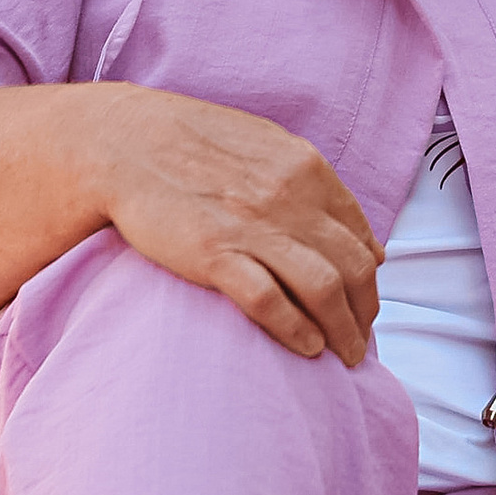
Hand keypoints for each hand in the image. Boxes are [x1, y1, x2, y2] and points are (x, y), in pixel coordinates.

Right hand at [96, 86, 381, 361]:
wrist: (125, 140)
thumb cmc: (195, 143)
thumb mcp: (270, 148)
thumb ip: (319, 190)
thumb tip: (368, 243)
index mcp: (307, 169)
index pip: (361, 236)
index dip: (371, 278)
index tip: (365, 303)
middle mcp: (290, 199)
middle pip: (353, 268)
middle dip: (365, 311)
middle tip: (361, 338)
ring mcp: (253, 228)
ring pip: (324, 289)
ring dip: (343, 330)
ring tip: (345, 354)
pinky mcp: (213, 254)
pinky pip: (271, 302)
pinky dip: (297, 330)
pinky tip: (306, 347)